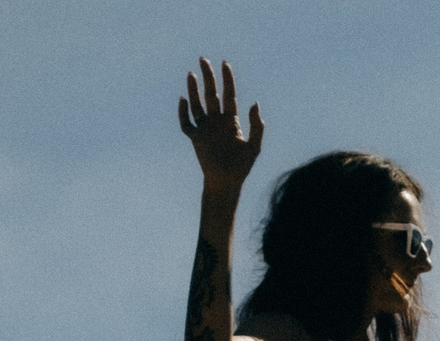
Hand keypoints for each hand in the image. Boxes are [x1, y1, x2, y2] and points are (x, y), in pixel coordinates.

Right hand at [178, 59, 262, 185]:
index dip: (227, 79)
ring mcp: (205, 129)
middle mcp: (217, 121)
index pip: (229, 94)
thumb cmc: (242, 167)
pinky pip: (186, 123)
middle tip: (203, 59)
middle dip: (207, 77)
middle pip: (211, 94)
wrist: (227, 183)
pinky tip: (183, 100)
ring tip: (191, 74)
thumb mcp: (254, 146)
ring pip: (197, 104)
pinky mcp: (195, 139)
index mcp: (232, 120)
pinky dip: (183, 112)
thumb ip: (256, 126)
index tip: (225, 63)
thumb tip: (254, 104)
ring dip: (193, 89)